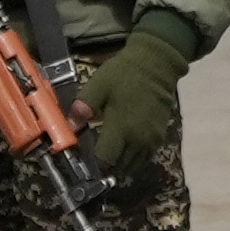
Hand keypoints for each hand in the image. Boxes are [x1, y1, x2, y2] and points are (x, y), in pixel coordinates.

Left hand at [74, 22, 192, 173]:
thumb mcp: (98, 85)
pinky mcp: (160, 134)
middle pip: (121, 167)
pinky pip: (147, 156)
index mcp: (121, 128)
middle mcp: (138, 139)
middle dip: (108, 166)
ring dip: (123, 165)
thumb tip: (69, 126)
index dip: (95, 165)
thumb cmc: (124, 74)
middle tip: (98, 157)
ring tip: (112, 156)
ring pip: (135, 165)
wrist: (157, 64)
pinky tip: (127, 148)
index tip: (87, 162)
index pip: (106, 160)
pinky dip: (136, 158)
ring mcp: (151, 138)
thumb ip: (83, 107)